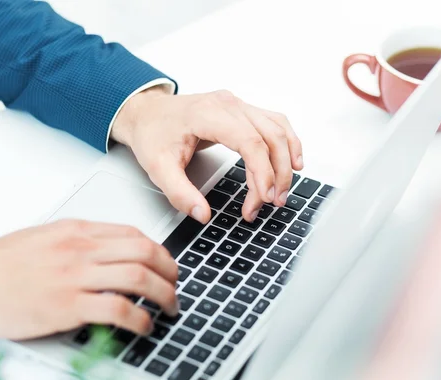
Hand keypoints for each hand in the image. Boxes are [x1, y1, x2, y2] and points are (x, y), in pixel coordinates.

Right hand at [0, 219, 178, 339]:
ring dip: (163, 294)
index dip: (158, 250)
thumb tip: (106, 252)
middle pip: (144, 251)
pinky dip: (140, 319)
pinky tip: (145, 326)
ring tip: (170, 307)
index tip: (165, 264)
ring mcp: (75, 276)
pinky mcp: (67, 306)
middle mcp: (80, 249)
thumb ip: (76, 242)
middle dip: (171, 270)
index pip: (132, 234)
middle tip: (176, 285)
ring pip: (138, 277)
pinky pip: (118, 309)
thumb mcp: (42, 238)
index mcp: (76, 231)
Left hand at [111, 88, 302, 223]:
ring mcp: (238, 105)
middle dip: (278, 174)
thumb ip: (179, 193)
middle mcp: (228, 105)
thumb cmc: (153, 134)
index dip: (262, 172)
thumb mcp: (157, 167)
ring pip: (278, 129)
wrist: (147, 113)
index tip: (262, 199)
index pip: (250, 142)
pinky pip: (275, 123)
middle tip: (272, 203)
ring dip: (287, 160)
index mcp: (208, 114)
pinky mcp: (242, 111)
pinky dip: (288, 143)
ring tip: (282, 191)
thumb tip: (202, 214)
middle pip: (271, 136)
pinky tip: (293, 161)